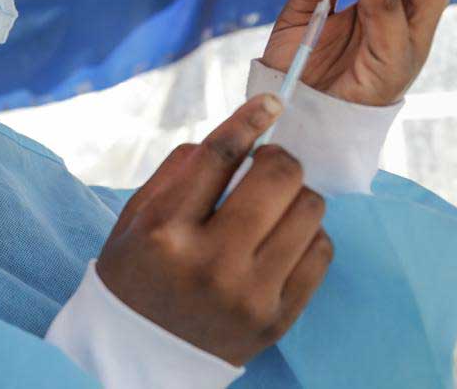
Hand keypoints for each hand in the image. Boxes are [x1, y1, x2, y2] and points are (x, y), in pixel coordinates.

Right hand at [97, 95, 332, 366]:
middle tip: (266, 165)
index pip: (219, 157)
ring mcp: (249, 295)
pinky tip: (281, 239)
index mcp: (165, 231)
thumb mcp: (135, 217)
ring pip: (310, 211)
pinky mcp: (278, 319)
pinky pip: (321, 251)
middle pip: (277, 178)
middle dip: (276, 160)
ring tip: (272, 207)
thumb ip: (179, 171)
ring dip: (295, 196)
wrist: (139, 354)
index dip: (249, 120)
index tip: (271, 101)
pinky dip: (307, 234)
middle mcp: (210, 263)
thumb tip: (238, 133)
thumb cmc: (136, 273)